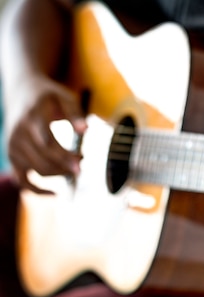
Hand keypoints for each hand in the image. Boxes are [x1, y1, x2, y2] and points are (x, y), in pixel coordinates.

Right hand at [4, 75, 85, 192]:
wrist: (21, 91)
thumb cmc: (48, 96)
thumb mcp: (64, 97)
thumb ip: (75, 113)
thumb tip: (85, 130)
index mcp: (31, 119)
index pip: (47, 143)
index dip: (65, 155)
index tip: (82, 160)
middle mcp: (18, 135)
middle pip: (44, 161)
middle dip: (67, 166)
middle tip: (83, 160)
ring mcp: (13, 147)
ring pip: (39, 172)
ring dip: (60, 173)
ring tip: (75, 164)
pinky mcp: (13, 157)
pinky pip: (22, 181)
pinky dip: (37, 190)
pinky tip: (55, 194)